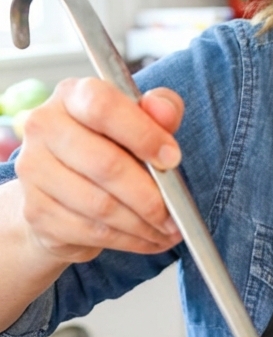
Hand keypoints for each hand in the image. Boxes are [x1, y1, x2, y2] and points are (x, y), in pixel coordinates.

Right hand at [15, 78, 184, 262]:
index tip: (172, 159)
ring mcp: (33, 171)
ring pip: (100, 205)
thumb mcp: (138, 122)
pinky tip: (146, 239)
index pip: (102, 107)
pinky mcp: (35, 211)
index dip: (143, 134)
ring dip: (143, 224)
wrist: (61, 191)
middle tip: (175, 212)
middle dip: (150, 195)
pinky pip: (91, 231)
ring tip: (168, 229)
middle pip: (105, 164)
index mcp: (71, 96)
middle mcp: (43, 127)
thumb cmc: (107, 148)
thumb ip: (159, 111)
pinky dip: (128, 240)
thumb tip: (164, 110)